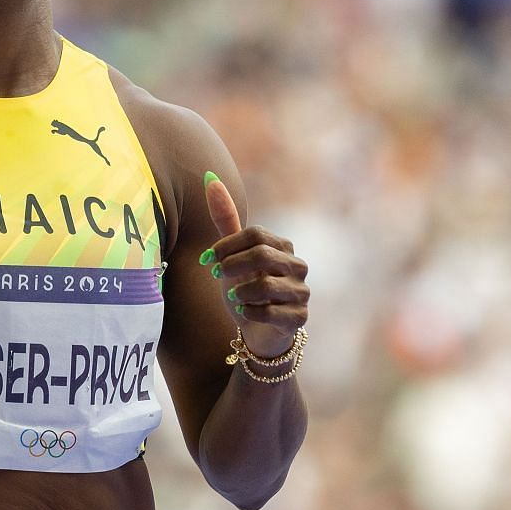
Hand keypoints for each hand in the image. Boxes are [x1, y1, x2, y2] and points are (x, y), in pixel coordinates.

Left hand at [201, 172, 309, 357]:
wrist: (259, 330)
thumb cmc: (246, 287)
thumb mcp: (232, 254)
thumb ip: (225, 220)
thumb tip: (210, 179)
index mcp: (282, 246)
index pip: (255, 234)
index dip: (226, 246)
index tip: (209, 260)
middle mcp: (297, 266)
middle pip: (261, 255)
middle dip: (232, 267)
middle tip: (218, 278)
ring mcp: (301, 291)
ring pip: (265, 286)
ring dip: (239, 293)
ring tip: (234, 298)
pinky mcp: (299, 318)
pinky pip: (271, 313)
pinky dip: (250, 313)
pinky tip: (246, 313)